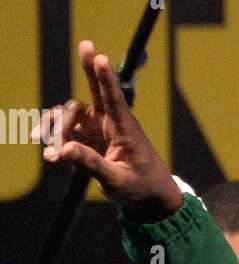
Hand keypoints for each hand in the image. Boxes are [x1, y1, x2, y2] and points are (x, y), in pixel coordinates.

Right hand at [38, 40, 180, 220]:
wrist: (147, 196)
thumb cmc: (140, 187)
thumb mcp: (117, 181)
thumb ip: (93, 165)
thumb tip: (64, 150)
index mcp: (125, 130)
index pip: (114, 100)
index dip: (107, 78)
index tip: (101, 58)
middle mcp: (110, 123)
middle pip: (95, 89)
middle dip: (89, 68)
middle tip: (86, 45)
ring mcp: (96, 127)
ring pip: (70, 113)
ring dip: (55, 124)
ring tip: (44, 145)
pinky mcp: (85, 136)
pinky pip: (64, 129)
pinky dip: (53, 137)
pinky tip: (48, 153)